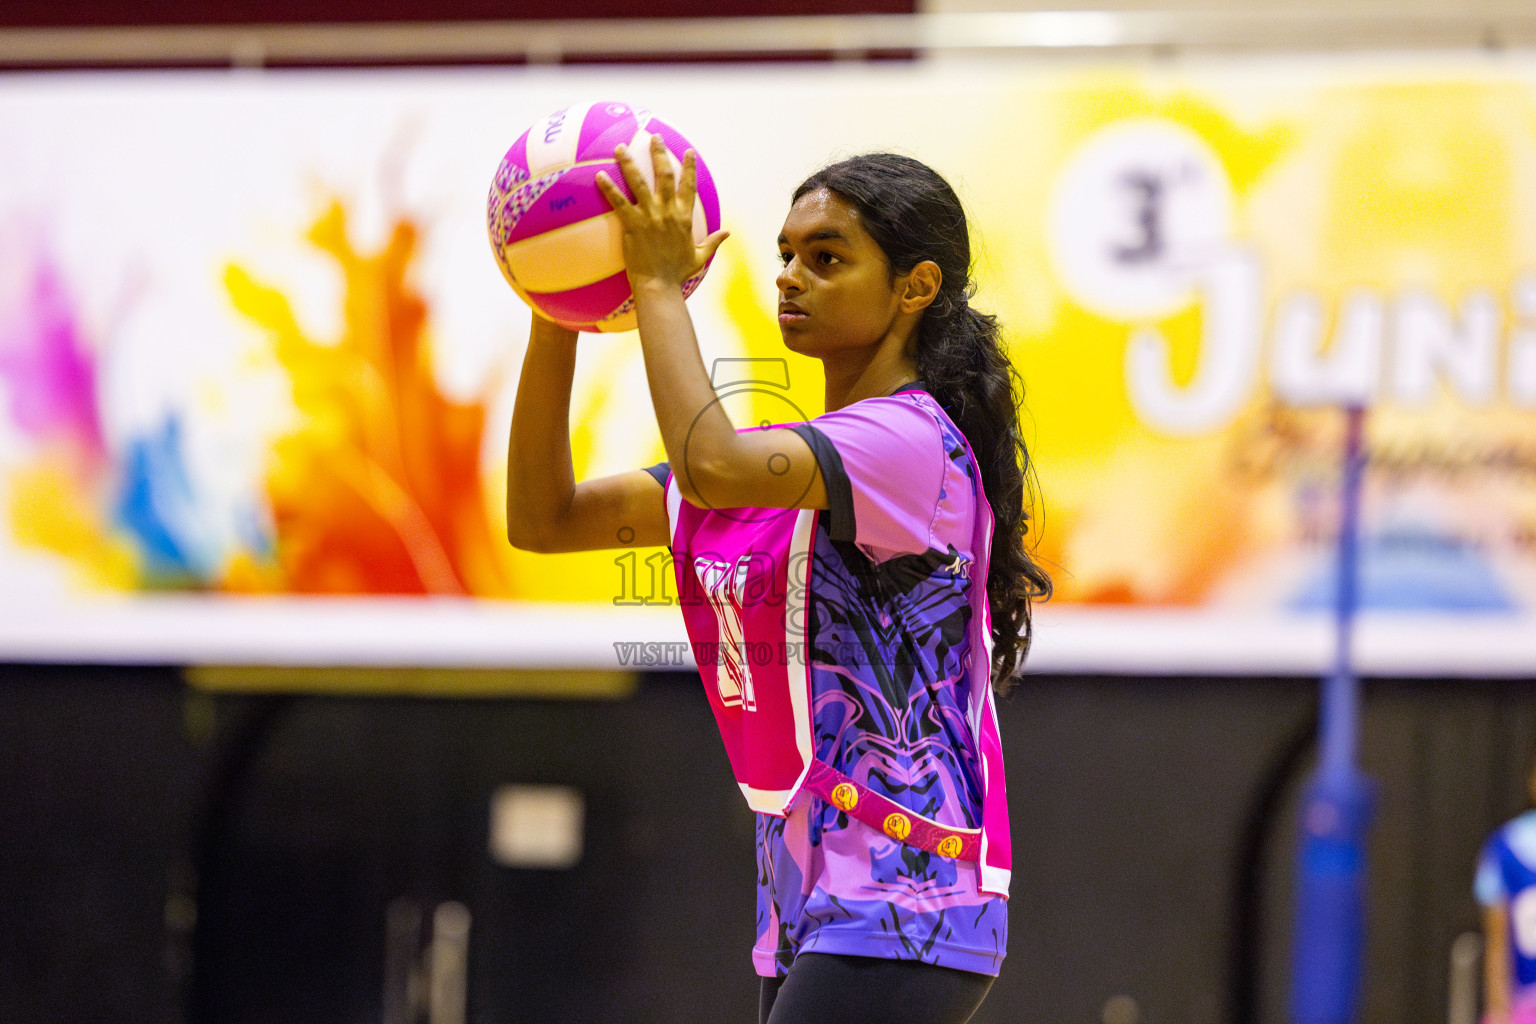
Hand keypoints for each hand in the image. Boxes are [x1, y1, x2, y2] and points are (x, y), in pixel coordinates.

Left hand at [595, 133, 728, 291]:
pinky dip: (609, 188)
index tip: (689, 152)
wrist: (659, 285)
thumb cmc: (677, 274)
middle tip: (654, 137)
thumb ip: (713, 242)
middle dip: (659, 153)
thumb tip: (728, 233)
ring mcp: (650, 216)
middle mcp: (668, 212)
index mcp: (684, 217)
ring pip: (639, 182)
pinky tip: (599, 176)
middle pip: (664, 175)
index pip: (689, 186)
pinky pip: (619, 202)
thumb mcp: (700, 258)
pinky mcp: (633, 225)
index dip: (690, 167)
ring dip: (629, 162)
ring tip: (620, 147)